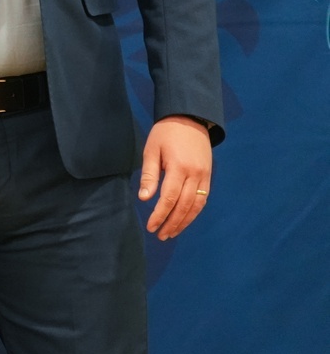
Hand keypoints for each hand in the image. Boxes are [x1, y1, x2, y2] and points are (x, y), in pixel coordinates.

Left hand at [139, 115, 212, 240]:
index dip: (160, 215)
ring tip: (172, 233)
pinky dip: (194, 212)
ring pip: (196, 206)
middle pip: (184, 206)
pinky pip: (203, 199)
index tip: (151, 226)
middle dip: (172, 223)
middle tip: (160, 235)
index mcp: (179, 168)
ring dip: (184, 222)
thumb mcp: (151, 150)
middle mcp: (195, 175)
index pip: (169, 199)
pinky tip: (184, 220)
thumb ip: (149, 175)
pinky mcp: (208, 176)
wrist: (190, 118)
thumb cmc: (165, 133)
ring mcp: (204, 176)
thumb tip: (144, 198)